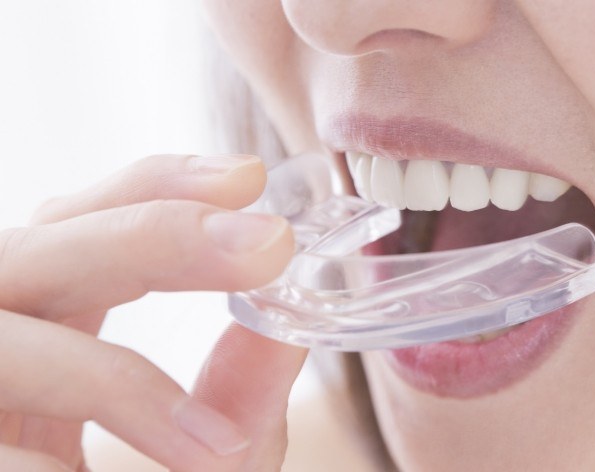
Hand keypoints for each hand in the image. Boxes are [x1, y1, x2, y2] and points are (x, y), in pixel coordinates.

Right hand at [0, 154, 303, 470]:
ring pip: (3, 336)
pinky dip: (79, 447)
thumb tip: (289, 325)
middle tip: (266, 241)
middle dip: (155, 236)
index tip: (250, 178)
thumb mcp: (197, 456)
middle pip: (38, 247)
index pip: (87, 217)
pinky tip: (177, 470)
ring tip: (217, 445)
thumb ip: (237, 398)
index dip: (159, 184)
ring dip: (110, 379)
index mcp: (47, 318)